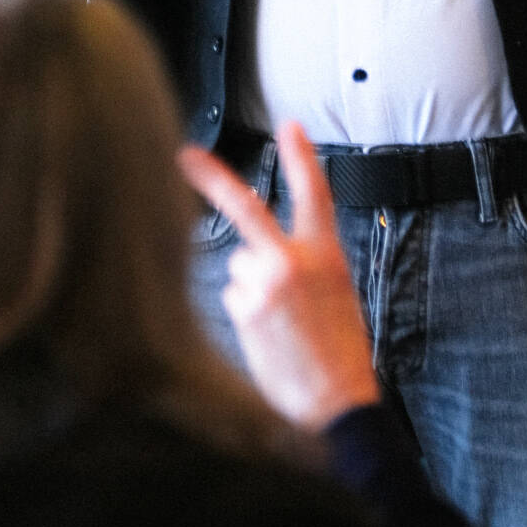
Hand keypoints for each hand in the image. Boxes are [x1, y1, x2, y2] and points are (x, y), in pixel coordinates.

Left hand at [178, 122, 379, 429]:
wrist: (336, 399)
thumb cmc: (340, 349)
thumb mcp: (338, 293)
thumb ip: (306, 263)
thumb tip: (262, 253)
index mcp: (326, 255)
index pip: (315, 194)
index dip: (302, 157)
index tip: (290, 127)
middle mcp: (292, 263)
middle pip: (246, 210)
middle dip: (213, 179)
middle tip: (185, 156)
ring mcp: (264, 285)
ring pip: (239, 266)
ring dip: (251, 284)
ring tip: (280, 319)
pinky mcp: (244, 311)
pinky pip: (234, 295)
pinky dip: (246, 309)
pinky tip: (269, 332)